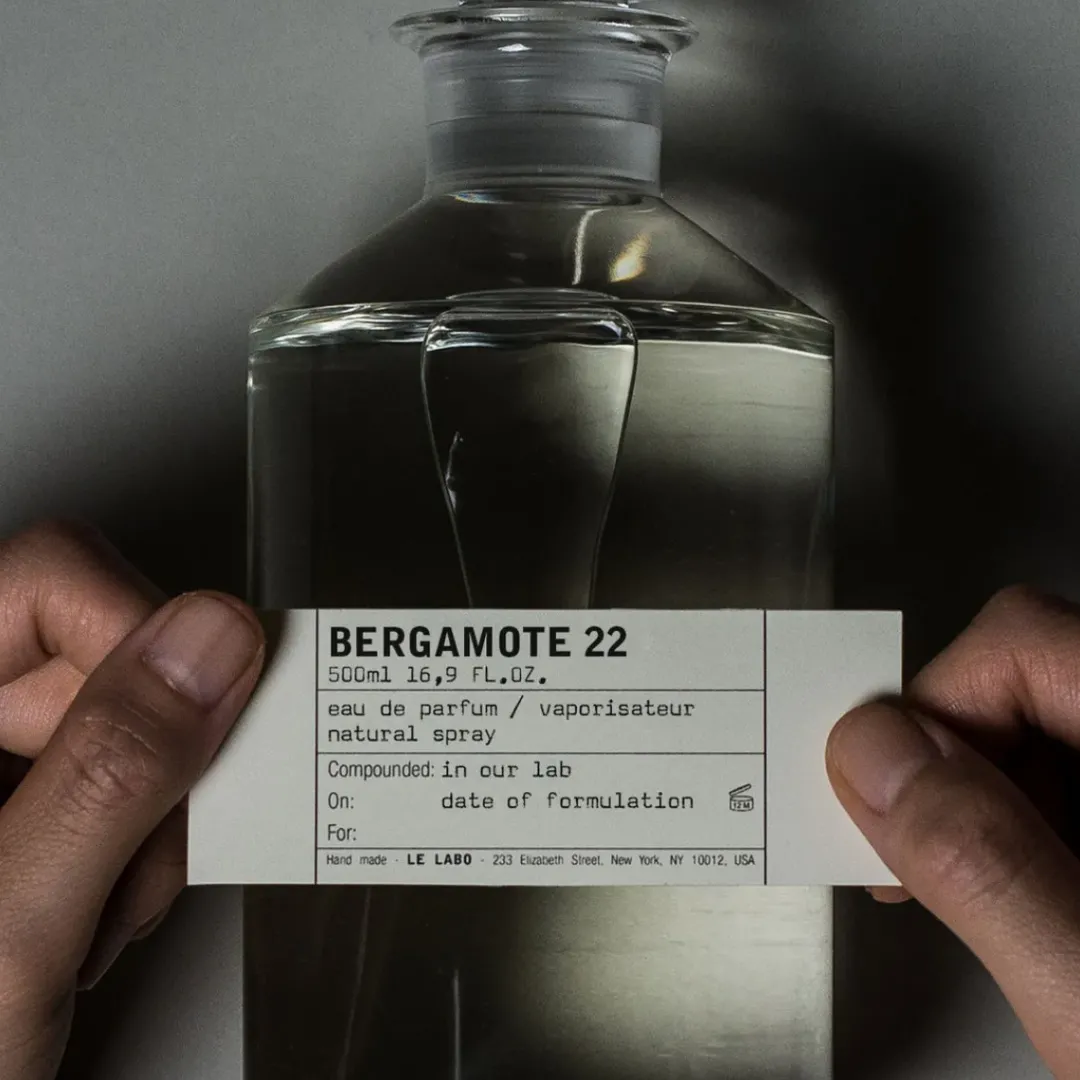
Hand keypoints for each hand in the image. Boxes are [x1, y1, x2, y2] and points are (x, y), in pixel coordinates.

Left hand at [0, 521, 264, 1079]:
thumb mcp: (12, 924)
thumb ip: (110, 774)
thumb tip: (209, 641)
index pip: (47, 581)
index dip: (139, 643)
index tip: (191, 730)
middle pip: (101, 651)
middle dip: (156, 758)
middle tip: (139, 847)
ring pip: (133, 713)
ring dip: (155, 815)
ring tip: (105, 905)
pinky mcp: (24, 798)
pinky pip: (126, 768)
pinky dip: (144, 838)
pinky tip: (103, 901)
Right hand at [828, 587, 1079, 1077]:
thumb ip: (985, 867)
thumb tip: (878, 758)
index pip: (1026, 644)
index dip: (937, 711)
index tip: (890, 800)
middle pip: (1029, 674)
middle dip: (950, 763)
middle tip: (923, 858)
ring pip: (1041, 728)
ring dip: (983, 803)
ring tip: (991, 903)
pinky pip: (1063, 780)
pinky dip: (1020, 829)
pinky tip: (1026, 900)